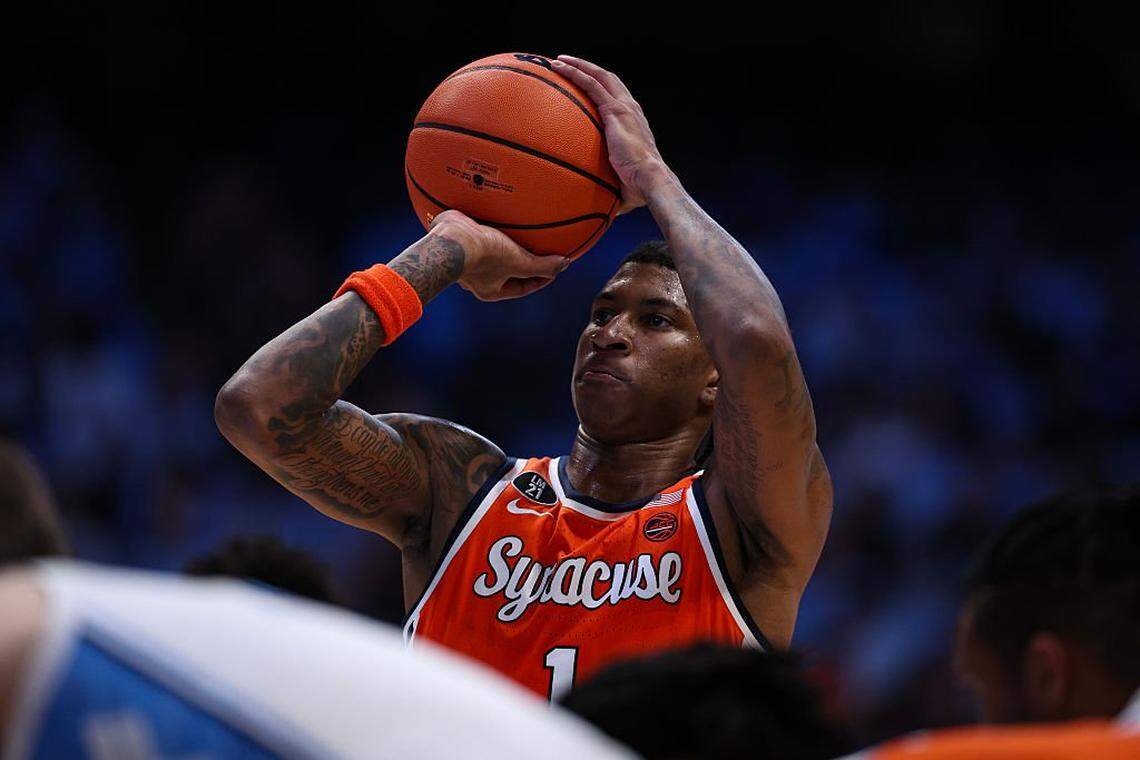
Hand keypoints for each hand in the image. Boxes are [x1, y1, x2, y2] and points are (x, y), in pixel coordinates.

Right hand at [430, 210, 567, 300]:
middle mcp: (477, 277)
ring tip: (520, 231)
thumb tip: (564, 265)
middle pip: (506, 271)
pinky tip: (499, 214)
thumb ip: (542, 266)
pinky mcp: (461, 239)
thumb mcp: (519, 262)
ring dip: (506, 243)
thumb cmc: (484, 255)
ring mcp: (467, 258)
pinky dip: (492, 226)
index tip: (552, 270)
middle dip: (522, 261)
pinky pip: (481, 234)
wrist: (452, 237)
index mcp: (490, 290)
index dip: (539, 280)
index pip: (521, 288)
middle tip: (538, 250)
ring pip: (493, 252)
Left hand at [551, 55, 668, 213]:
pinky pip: (591, 85)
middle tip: (567, 66)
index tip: (586, 88)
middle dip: (588, 70)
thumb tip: (597, 211)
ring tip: (558, 61)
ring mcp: (624, 107)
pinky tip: (558, 67)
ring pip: (599, 76)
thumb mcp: (621, 186)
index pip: (617, 99)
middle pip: (608, 80)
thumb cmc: (639, 189)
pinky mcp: (615, 110)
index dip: (602, 90)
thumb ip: (608, 190)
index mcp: (634, 123)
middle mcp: (631, 109)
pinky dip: (575, 73)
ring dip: (578, 65)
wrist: (650, 180)